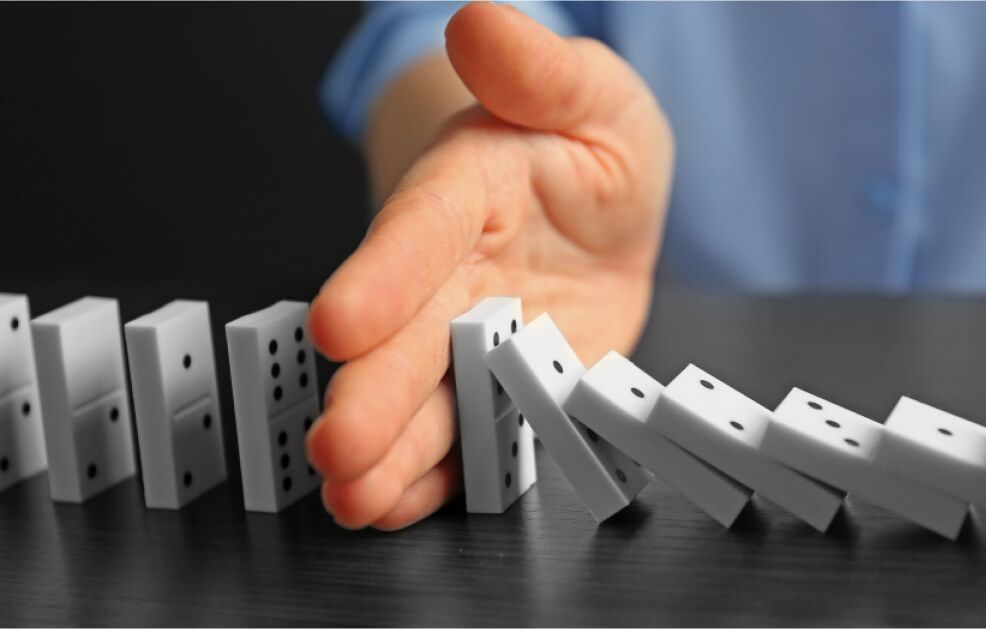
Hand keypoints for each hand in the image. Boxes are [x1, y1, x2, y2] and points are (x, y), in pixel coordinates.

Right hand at [305, 3, 673, 529]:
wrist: (599, 208)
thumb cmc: (587, 145)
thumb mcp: (590, 95)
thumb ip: (540, 70)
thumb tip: (483, 24)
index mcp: (467, 188)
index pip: (420, 227)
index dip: (380, 275)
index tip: (337, 323)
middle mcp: (453, 270)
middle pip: (409, 331)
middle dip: (374, 391)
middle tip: (337, 445)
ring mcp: (476, 335)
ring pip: (430, 393)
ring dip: (394, 449)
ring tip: (358, 498)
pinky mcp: (507, 386)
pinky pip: (472, 431)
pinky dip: (440, 472)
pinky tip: (402, 504)